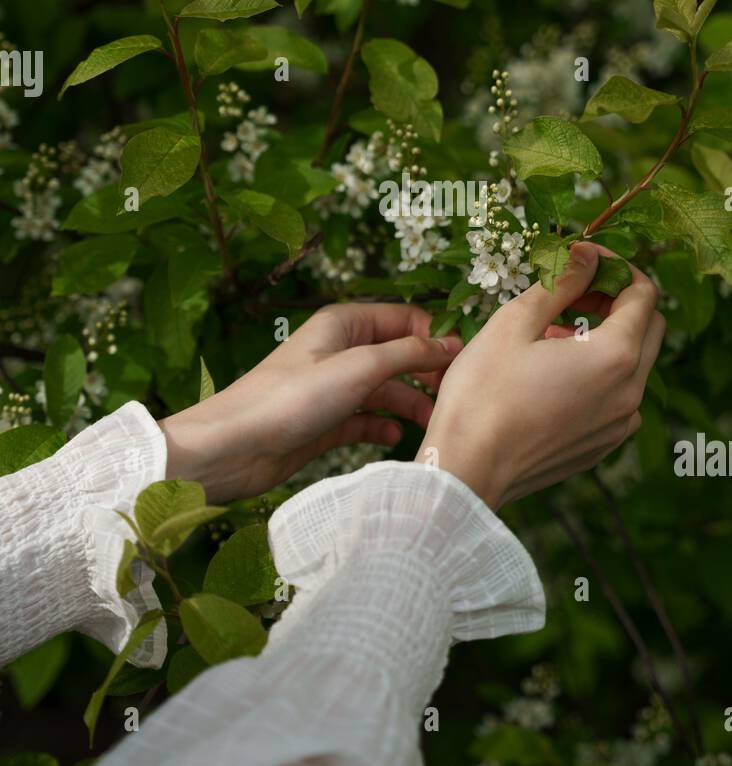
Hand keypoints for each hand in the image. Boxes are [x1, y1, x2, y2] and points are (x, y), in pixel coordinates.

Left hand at [159, 303, 461, 501]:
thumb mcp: (358, 367)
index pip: (405, 318)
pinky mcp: (326, 422)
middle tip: (454, 397)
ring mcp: (333, 388)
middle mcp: (340, 351)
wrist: (234, 447)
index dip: (435, 336)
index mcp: (345, 323)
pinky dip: (384, 428)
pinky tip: (397, 439)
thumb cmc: (290, 398)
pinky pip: (367, 420)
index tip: (463, 363)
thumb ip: (408, 353)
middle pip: (399, 355)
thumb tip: (451, 343)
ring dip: (410, 404)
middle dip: (426, 373)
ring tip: (432, 424)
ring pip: (386, 390)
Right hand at [417, 243, 664, 509]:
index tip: (581, 261)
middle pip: (649, 327)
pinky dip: (599, 375)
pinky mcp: (604, 445)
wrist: (467, 468)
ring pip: (635, 364)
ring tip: (553, 335)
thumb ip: (561, 282)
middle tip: (572, 293)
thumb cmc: (483, 392)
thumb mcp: (516, 322)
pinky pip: (619, 397)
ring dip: (607, 338)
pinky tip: (554, 374)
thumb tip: (587, 254)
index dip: (615, 268)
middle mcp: (630, 392)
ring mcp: (620, 424)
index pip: (642, 294)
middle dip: (617, 300)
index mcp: (615, 356)